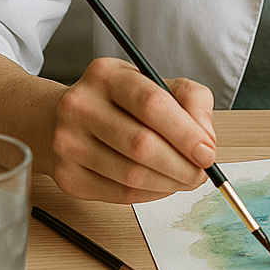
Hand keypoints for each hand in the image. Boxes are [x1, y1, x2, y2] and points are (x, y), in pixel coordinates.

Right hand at [50, 57, 216, 203]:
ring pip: (131, 175)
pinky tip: (162, 185)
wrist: (62, 118)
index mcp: (107, 75)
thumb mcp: (157, 83)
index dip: (185, 133)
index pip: (152, 105)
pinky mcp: (66, 176)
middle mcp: (81, 105)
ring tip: (185, 179)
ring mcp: (68, 142)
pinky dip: (150, 194)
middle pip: (141, 145)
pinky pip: (118, 194)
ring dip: (169, 183)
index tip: (207, 152)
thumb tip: (206, 142)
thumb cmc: (121, 101)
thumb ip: (191, 102)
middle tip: (201, 173)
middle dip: (181, 165)